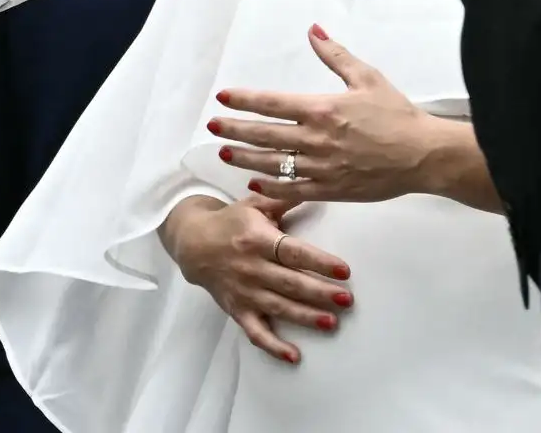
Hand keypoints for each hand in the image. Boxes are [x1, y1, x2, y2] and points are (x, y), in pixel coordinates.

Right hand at [159, 193, 350, 364]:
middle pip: (290, 283)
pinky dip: (273, 346)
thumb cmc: (231, 222)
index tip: (344, 270)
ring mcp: (244, 291)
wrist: (192, 242)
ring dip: (305, 317)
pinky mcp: (237, 309)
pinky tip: (294, 356)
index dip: (318, 262)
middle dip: (320, 293)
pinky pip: (255, 332)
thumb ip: (283, 198)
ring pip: (278, 307)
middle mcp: (251, 267)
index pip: (292, 252)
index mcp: (257, 239)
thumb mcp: (254, 204)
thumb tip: (313, 185)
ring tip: (331, 323)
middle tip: (348, 300)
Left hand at [213, 25, 464, 204]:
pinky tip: (254, 183)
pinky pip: (293, 190)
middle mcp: (316, 139)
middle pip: (264, 134)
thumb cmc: (397, 114)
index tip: (223, 97)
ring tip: (223, 154)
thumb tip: (314, 31)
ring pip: (273, 164)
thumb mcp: (366, 77)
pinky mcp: (331, 189)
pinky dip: (271, 187)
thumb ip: (335, 55)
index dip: (244, 100)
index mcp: (322, 109)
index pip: (272, 103)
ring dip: (245, 159)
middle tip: (213, 126)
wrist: (423, 155)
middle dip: (234, 130)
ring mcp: (321, 167)